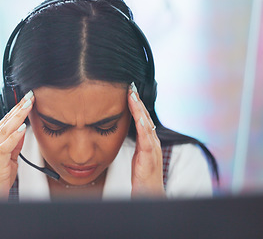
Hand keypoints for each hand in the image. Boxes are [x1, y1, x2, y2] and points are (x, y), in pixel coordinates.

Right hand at [0, 91, 33, 199]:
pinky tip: (22, 128)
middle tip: (30, 96)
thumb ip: (15, 144)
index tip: (28, 99)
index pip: (6, 121)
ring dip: (18, 117)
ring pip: (5, 130)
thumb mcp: (10, 158)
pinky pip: (5, 147)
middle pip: (6, 122)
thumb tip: (23, 130)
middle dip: (19, 108)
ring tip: (28, 106)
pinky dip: (14, 136)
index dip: (17, 109)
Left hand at [127, 83, 164, 197]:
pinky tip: (138, 117)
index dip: (136, 105)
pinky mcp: (149, 157)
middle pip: (145, 117)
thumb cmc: (143, 179)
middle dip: (137, 101)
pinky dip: (143, 126)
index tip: (128, 91)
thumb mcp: (138, 158)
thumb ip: (137, 146)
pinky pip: (146, 139)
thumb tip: (130, 134)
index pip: (142, 119)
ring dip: (139, 108)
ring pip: (146, 124)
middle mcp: (152, 142)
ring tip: (132, 95)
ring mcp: (152, 149)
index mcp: (148, 142)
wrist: (150, 195)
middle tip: (130, 86)